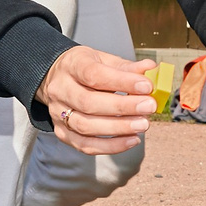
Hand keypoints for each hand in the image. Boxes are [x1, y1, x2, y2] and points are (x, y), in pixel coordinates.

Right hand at [37, 45, 154, 155]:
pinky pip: (85, 145)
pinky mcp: (62, 132)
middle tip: (149, 107)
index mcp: (72, 66)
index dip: (122, 82)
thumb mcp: (103, 59)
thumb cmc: (84, 68)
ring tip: (143, 124)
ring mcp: (58, 113)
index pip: (94, 74)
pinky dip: (110, 146)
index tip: (146, 86)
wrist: (55, 78)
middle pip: (88, 103)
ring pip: (86, 126)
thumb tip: (151, 69)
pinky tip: (131, 140)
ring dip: (118, 128)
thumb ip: (126, 67)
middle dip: (123, 107)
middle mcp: (60, 90)